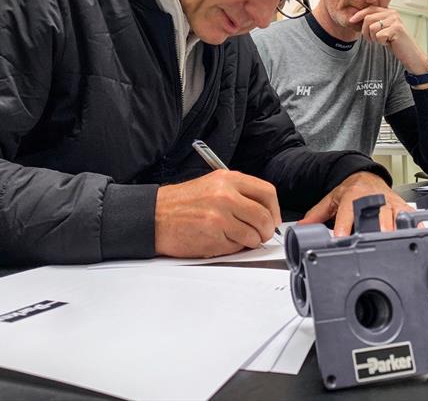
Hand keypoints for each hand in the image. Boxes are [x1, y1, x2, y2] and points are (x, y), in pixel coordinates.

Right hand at [155, 170, 280, 257]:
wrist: (153, 216)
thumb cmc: (180, 203)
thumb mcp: (212, 185)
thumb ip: (239, 194)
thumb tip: (264, 211)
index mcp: (228, 179)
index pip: (267, 193)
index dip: (274, 210)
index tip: (273, 218)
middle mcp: (226, 196)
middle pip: (264, 217)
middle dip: (266, 230)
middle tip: (260, 234)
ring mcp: (220, 217)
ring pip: (253, 235)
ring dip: (249, 241)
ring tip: (234, 236)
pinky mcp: (214, 237)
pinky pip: (236, 247)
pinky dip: (232, 248)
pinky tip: (218, 239)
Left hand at [299, 171, 413, 235]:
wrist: (367, 177)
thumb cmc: (349, 192)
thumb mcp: (330, 200)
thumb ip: (315, 215)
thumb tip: (300, 228)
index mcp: (353, 196)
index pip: (348, 212)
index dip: (346, 225)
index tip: (343, 238)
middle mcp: (373, 198)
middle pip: (377, 214)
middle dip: (377, 228)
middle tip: (376, 241)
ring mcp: (390, 202)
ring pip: (396, 215)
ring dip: (396, 229)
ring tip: (396, 243)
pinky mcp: (403, 207)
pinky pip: (412, 216)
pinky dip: (415, 226)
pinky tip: (417, 235)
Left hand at [349, 6, 427, 81]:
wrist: (409, 53)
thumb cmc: (395, 43)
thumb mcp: (382, 30)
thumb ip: (373, 23)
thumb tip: (356, 19)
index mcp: (389, 12)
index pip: (370, 9)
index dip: (359, 15)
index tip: (351, 21)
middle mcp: (392, 13)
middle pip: (368, 18)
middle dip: (365, 32)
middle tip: (372, 39)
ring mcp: (395, 21)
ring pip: (372, 28)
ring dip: (374, 38)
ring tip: (383, 40)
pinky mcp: (396, 29)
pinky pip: (378, 36)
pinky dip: (381, 42)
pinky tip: (389, 42)